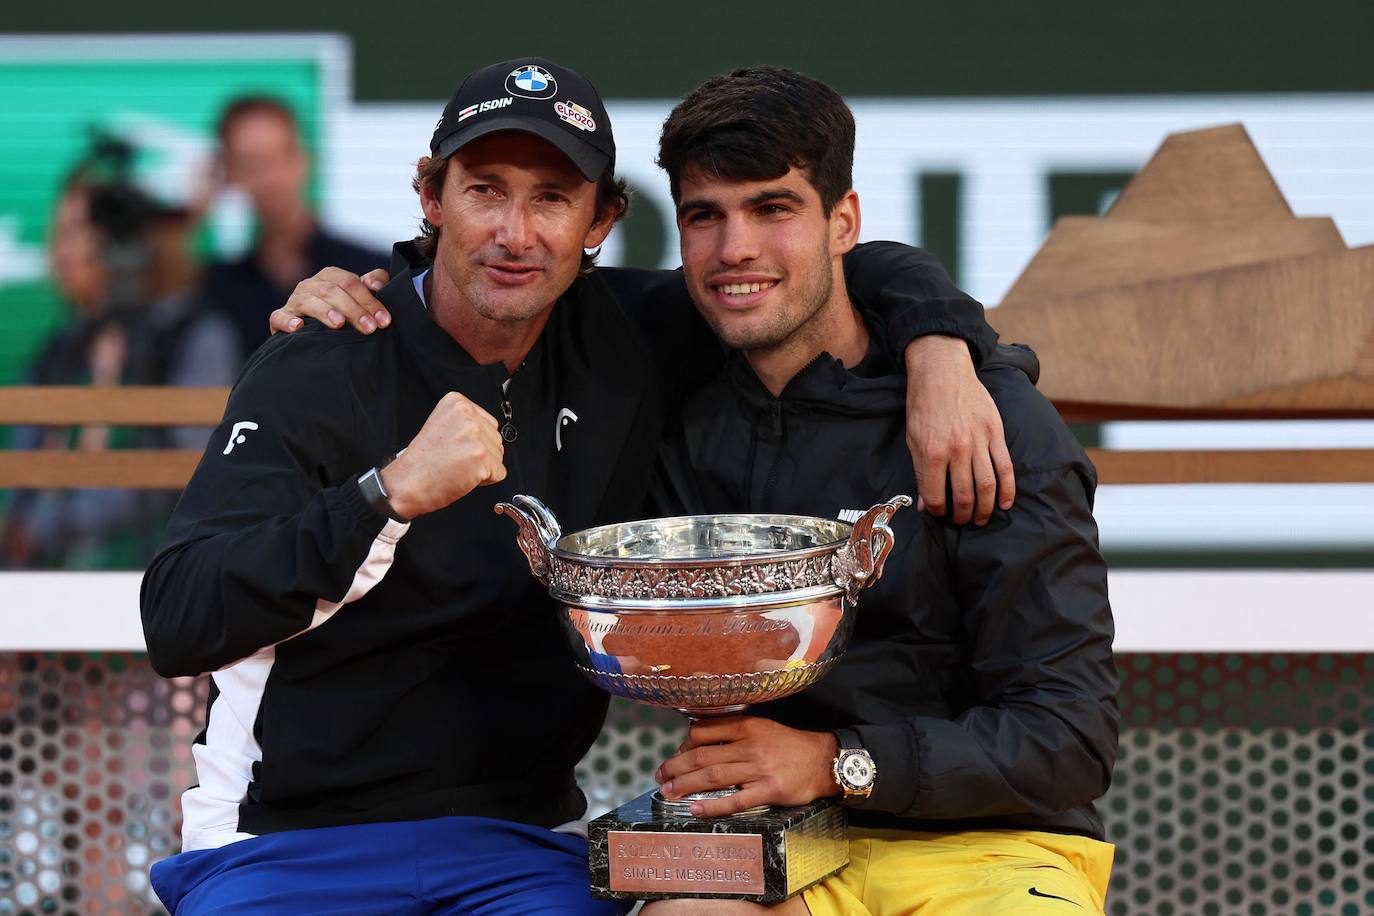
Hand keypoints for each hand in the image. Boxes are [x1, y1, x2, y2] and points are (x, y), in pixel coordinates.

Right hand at [270, 267, 392, 334]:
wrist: (313, 337)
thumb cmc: (344, 314)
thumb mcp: (360, 298)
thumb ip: (373, 285)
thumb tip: (377, 285)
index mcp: (330, 276)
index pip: (350, 282)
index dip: (369, 300)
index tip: (384, 320)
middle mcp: (310, 285)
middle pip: (332, 291)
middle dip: (353, 310)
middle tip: (369, 328)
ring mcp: (294, 301)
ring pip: (308, 301)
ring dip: (325, 312)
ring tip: (339, 324)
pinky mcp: (279, 318)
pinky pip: (279, 317)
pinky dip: (287, 321)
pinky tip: (298, 327)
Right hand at [380, 392, 506, 518]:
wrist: (407, 482)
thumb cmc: (422, 460)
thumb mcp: (441, 424)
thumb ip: (466, 422)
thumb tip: (488, 432)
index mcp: (457, 403)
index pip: (488, 423)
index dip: (476, 441)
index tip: (457, 446)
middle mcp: (467, 416)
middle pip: (496, 438)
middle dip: (481, 453)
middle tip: (456, 459)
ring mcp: (475, 436)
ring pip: (499, 456)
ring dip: (483, 466)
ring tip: (458, 466)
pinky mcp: (481, 457)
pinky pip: (499, 473)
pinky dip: (486, 480)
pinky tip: (464, 476)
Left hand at [654, 716, 838, 816]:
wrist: (823, 760)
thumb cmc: (789, 745)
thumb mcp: (762, 727)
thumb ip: (734, 732)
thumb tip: (701, 742)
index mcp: (746, 726)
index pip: (703, 732)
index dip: (682, 745)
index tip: (674, 756)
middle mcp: (750, 746)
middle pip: (702, 756)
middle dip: (675, 768)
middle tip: (660, 777)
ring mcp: (759, 769)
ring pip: (713, 777)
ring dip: (685, 786)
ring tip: (668, 793)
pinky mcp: (769, 791)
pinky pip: (735, 800)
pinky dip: (713, 806)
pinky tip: (696, 809)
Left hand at [904, 336, 1014, 524]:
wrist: (942, 371)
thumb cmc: (923, 405)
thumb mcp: (912, 438)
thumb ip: (920, 472)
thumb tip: (926, 504)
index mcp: (932, 452)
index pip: (936, 495)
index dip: (938, 511)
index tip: (940, 513)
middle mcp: (957, 449)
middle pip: (964, 496)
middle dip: (963, 515)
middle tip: (961, 521)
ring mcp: (979, 441)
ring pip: (987, 486)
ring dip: (985, 509)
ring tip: (981, 519)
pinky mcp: (995, 432)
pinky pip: (1005, 467)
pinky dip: (1007, 489)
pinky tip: (1004, 503)